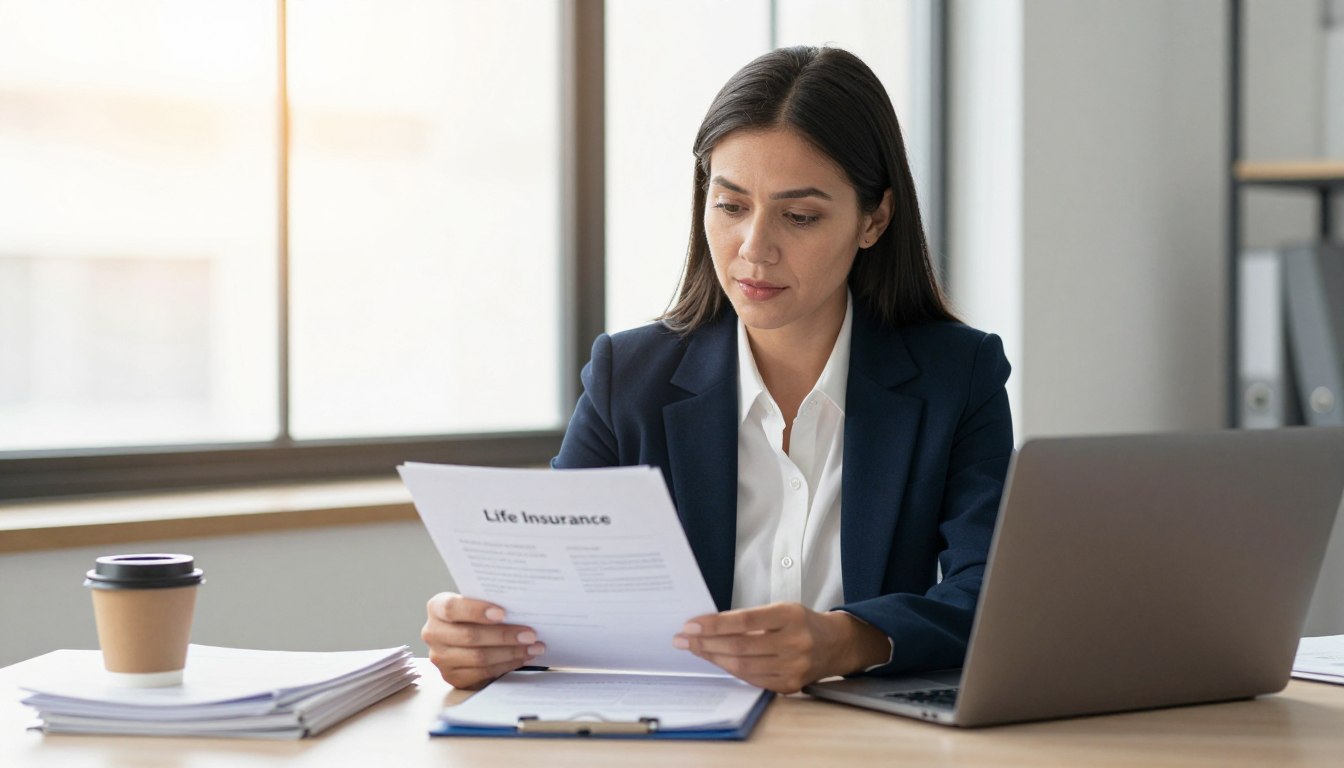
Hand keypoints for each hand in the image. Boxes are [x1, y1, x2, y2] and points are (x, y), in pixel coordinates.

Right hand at [421, 592, 544, 689]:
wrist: (465, 640)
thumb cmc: (475, 617)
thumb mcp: (476, 605)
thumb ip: (489, 604)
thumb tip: (522, 607)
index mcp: (437, 607)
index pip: (452, 608)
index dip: (477, 611)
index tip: (503, 613)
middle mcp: (433, 633)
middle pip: (470, 636)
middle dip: (504, 635)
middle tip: (530, 634)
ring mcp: (440, 658)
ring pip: (478, 657)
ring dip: (510, 653)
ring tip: (533, 647)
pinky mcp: (452, 676)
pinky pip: (483, 672)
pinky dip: (506, 665)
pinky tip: (522, 658)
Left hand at [672, 603, 889, 693]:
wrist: (835, 644)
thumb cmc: (801, 623)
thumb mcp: (781, 609)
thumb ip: (750, 618)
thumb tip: (708, 626)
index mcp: (791, 616)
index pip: (745, 621)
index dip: (714, 624)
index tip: (691, 624)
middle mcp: (794, 643)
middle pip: (740, 646)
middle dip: (705, 643)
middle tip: (683, 638)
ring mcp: (794, 668)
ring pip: (742, 666)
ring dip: (713, 658)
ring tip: (694, 649)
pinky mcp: (790, 686)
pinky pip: (752, 679)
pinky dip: (730, 670)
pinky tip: (716, 660)